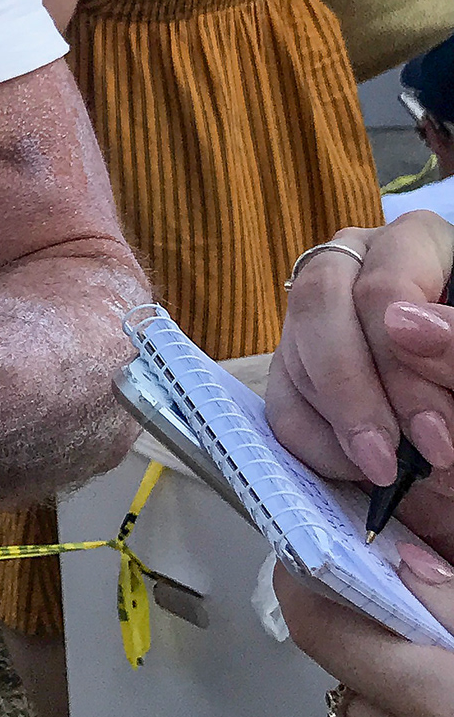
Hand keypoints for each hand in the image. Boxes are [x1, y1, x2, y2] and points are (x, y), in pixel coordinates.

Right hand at [268, 213, 453, 557]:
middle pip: (319, 306)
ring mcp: (319, 317)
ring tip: (391, 471)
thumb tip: (402, 323)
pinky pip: (282, 404)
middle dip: (353, 394)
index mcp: (417, 244)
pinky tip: (360, 468)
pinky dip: (316, 447)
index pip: (382, 285)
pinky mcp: (297, 368)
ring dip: (339, 426)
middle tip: (389, 461)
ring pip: (294, 356)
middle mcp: (357, 266)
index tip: (435, 433)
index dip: (401, 361)